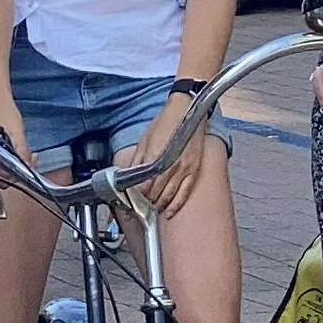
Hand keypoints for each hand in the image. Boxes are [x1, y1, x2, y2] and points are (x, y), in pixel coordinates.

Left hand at [135, 92, 211, 215]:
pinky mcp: (194, 169)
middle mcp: (169, 166)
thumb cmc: (165, 122)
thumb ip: (137, 161)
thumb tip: (128, 175)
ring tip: (152, 208)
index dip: (136, 195)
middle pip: (155, 194)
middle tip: (140, 205)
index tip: (131, 198)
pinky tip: (170, 211)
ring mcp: (183, 169)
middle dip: (146, 202)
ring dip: (159, 205)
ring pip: (169, 196)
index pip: (143, 187)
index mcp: (154, 158)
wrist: (186, 111)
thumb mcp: (144, 140)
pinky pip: (185, 192)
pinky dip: (176, 204)